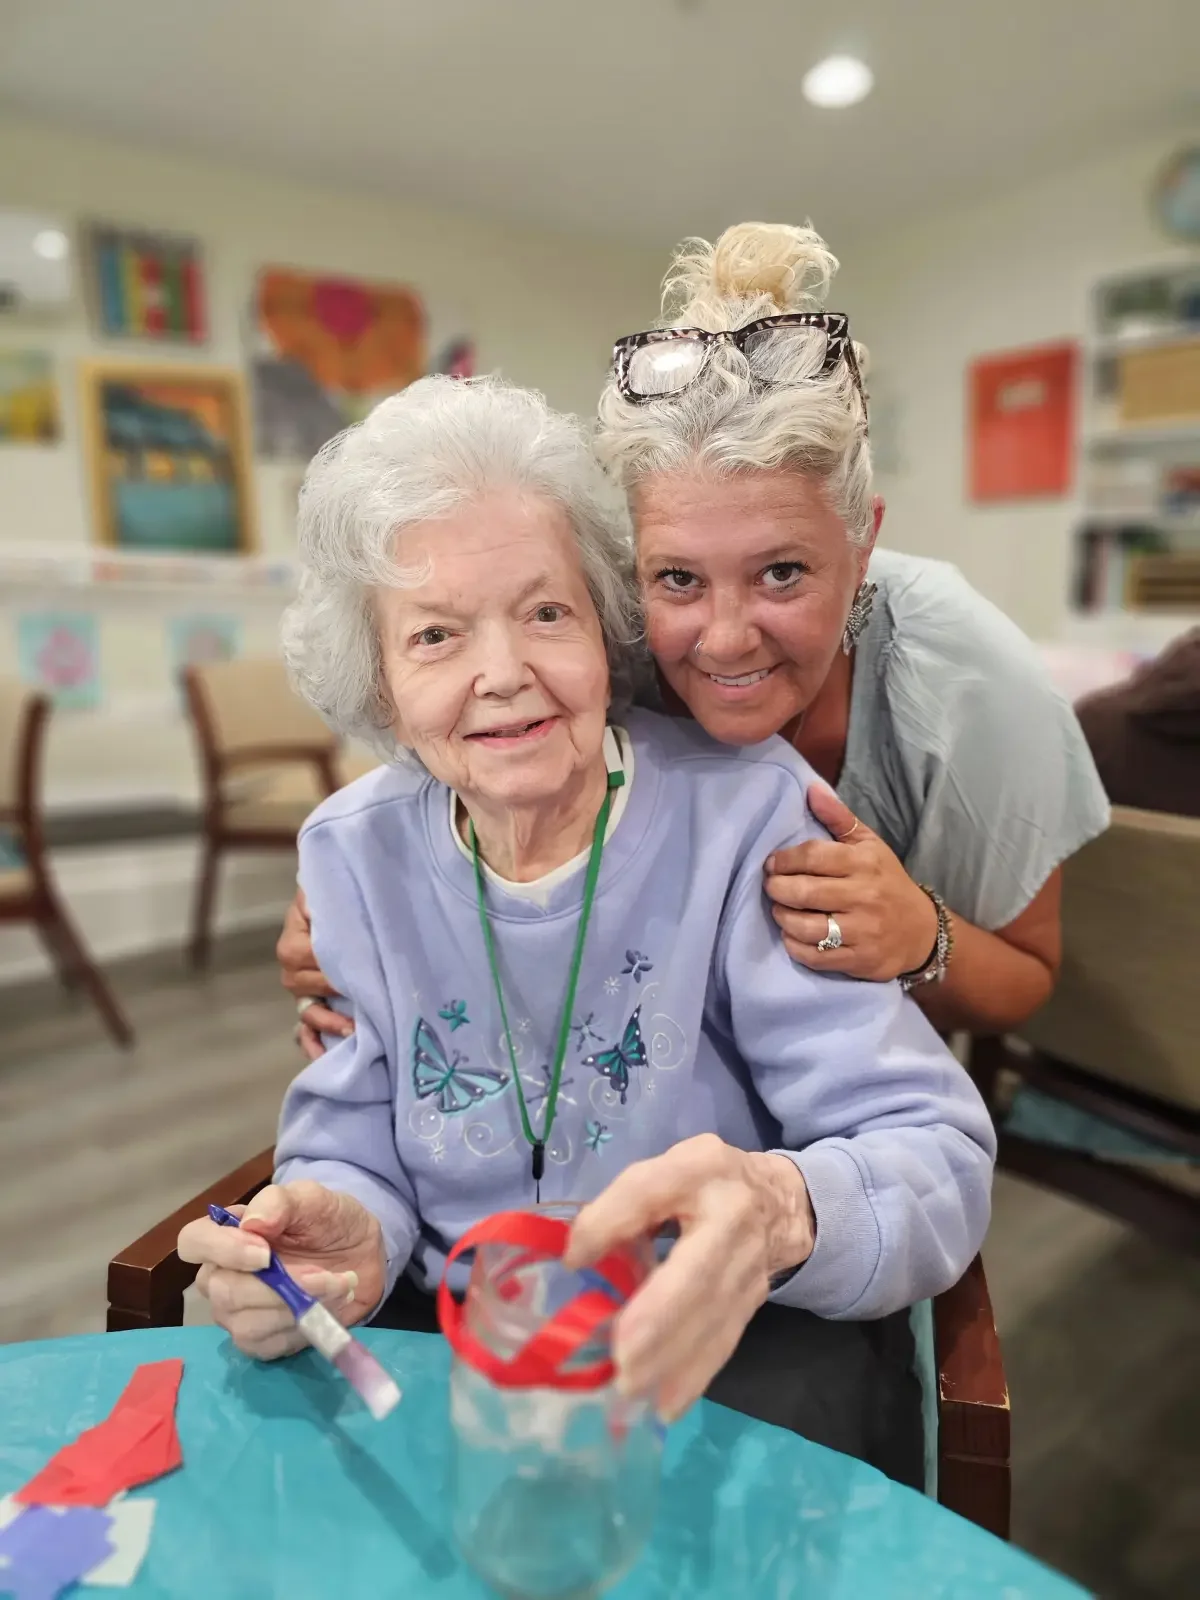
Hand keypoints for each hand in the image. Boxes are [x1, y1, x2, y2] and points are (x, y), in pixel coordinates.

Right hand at [177, 1181, 385, 1359]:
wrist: (362, 1254)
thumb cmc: (329, 1221)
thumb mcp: (312, 1198)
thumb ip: (280, 1201)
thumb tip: (251, 1223)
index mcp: (228, 1233)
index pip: (194, 1242)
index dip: (223, 1250)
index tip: (266, 1253)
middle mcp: (222, 1275)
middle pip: (223, 1292)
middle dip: (279, 1288)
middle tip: (323, 1274)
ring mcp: (237, 1312)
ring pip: (247, 1324)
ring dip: (299, 1307)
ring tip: (336, 1286)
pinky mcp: (260, 1340)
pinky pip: (268, 1346)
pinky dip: (303, 1327)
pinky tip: (328, 1307)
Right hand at [277, 889, 351, 1060]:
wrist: (340, 907)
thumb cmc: (339, 899)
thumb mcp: (328, 894)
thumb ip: (327, 901)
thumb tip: (325, 908)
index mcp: (294, 938)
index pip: (307, 956)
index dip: (333, 964)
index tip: (359, 968)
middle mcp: (292, 967)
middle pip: (306, 987)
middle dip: (334, 994)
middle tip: (364, 999)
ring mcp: (302, 989)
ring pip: (307, 1012)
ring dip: (327, 1023)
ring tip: (351, 1030)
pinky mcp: (313, 1005)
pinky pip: (305, 1030)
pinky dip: (313, 1043)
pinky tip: (323, 1056)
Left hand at [564, 1135, 814, 1420]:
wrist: (780, 1202)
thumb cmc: (702, 1185)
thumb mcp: (665, 1172)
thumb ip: (623, 1206)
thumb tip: (579, 1257)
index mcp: (699, 1169)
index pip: (648, 1190)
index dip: (611, 1222)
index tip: (574, 1259)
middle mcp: (732, 1216)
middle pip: (696, 1271)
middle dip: (659, 1317)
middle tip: (622, 1356)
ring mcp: (749, 1264)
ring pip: (712, 1316)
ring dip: (672, 1358)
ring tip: (631, 1387)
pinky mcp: (753, 1301)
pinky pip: (723, 1341)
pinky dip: (694, 1376)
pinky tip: (666, 1405)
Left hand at [764, 786, 937, 981]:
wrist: (921, 931)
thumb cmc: (887, 882)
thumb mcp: (869, 845)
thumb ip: (839, 817)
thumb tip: (811, 789)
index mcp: (864, 863)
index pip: (812, 856)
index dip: (784, 860)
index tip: (771, 863)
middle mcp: (864, 896)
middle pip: (804, 892)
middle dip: (777, 888)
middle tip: (771, 886)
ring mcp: (862, 930)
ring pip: (806, 926)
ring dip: (782, 917)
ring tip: (779, 909)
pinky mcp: (858, 959)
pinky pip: (814, 956)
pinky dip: (794, 945)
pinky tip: (792, 934)